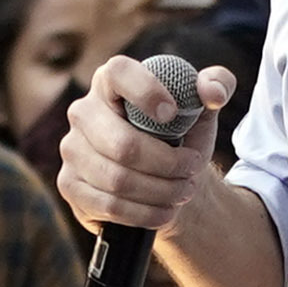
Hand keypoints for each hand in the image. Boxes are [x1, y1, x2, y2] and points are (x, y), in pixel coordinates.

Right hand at [55, 51, 220, 233]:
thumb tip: (213, 93)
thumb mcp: (202, 110)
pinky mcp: (69, 185)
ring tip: (184, 191)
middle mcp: (83, 112)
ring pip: (119, 180)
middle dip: (167, 164)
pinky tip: (164, 211)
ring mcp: (72, 150)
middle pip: (123, 145)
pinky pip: (109, 205)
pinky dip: (145, 213)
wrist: (162, 178)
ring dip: (161, 191)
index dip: (146, 92)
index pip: (118, 73)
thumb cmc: (179, 137)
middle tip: (192, 169)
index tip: (173, 114)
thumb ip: (218, 85)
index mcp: (110, 82)